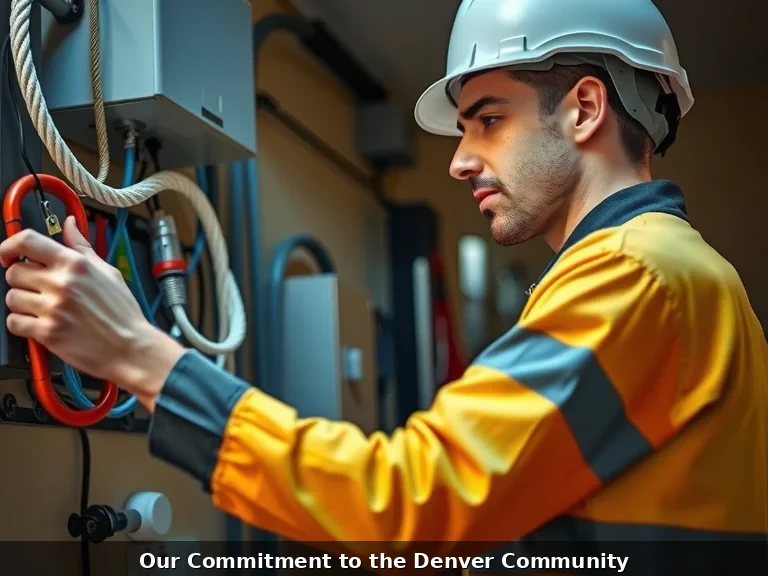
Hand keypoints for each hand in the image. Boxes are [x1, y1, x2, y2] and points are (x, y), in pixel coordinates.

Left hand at [0, 216, 184, 409]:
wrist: (130, 347)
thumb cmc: (122, 313)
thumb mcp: (108, 272)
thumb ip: (82, 248)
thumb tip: (70, 225)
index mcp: (75, 264)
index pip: (27, 241)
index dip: (9, 246)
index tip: (9, 254)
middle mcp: (62, 283)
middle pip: (14, 272)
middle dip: (22, 280)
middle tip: (37, 289)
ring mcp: (53, 308)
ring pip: (11, 297)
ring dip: (22, 304)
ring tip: (43, 309)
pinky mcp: (47, 332)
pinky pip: (14, 322)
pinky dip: (22, 324)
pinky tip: (41, 324)